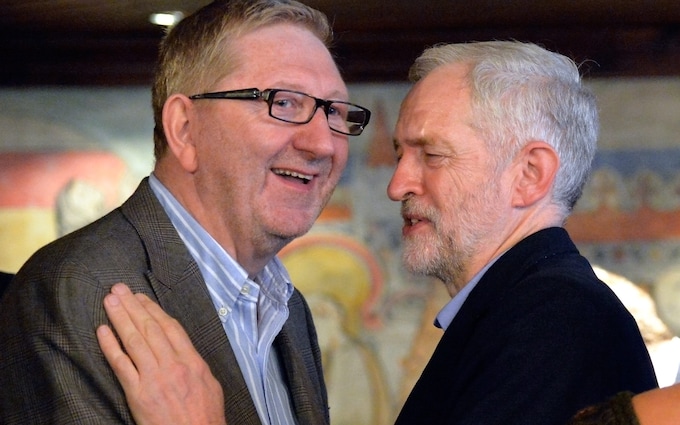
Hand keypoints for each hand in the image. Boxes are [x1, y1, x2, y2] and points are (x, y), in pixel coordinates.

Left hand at [96, 283, 225, 424]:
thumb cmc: (205, 417)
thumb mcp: (210, 384)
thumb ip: (195, 364)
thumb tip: (184, 350)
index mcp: (192, 361)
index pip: (170, 327)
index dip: (153, 310)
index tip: (141, 297)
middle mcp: (172, 365)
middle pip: (150, 328)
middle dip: (133, 306)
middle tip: (119, 289)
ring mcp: (153, 378)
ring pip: (134, 340)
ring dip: (120, 318)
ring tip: (110, 301)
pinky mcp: (138, 394)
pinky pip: (121, 364)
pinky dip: (110, 346)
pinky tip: (102, 331)